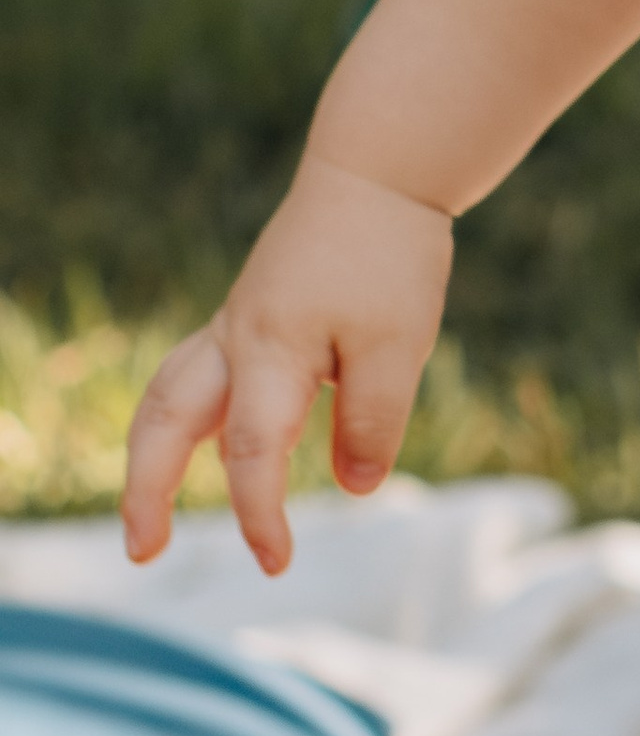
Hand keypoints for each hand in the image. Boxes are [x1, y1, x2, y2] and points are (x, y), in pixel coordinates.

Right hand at [121, 157, 453, 575]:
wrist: (378, 172)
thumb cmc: (389, 254)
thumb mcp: (401, 343)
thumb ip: (373, 419)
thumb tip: (353, 488)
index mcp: (271, 350)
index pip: (251, 452)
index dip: (259, 514)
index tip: (275, 562)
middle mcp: (238, 339)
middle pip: (166, 420)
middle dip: (146, 490)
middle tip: (142, 552)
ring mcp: (237, 323)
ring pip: (170, 395)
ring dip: (152, 454)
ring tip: (149, 513)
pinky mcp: (250, 314)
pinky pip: (199, 375)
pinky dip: (188, 419)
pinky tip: (212, 450)